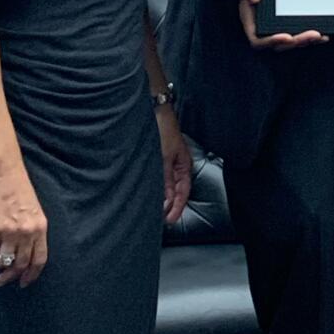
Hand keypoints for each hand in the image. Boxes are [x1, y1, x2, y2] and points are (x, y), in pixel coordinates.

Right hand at [0, 162, 47, 287]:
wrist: (3, 172)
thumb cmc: (17, 188)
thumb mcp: (33, 209)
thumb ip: (30, 230)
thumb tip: (21, 250)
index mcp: (40, 227)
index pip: (39, 258)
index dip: (32, 274)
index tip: (25, 282)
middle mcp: (27, 232)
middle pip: (21, 264)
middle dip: (12, 276)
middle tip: (4, 281)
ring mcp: (10, 231)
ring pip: (4, 261)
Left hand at [157, 108, 191, 225]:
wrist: (154, 112)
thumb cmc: (162, 130)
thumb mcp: (163, 158)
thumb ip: (165, 179)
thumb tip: (166, 200)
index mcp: (184, 166)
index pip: (183, 192)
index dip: (177, 207)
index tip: (170, 220)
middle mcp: (177, 166)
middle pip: (176, 191)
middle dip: (170, 206)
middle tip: (161, 220)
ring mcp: (168, 163)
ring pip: (167, 186)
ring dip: (162, 198)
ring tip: (155, 211)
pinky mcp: (158, 160)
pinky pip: (159, 179)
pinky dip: (156, 189)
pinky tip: (150, 194)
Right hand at [239, 0, 327, 51]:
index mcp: (253, 26)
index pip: (259, 41)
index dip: (272, 41)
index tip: (286, 37)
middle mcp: (266, 33)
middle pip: (281, 45)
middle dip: (297, 41)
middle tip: (312, 35)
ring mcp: (279, 32)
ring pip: (293, 43)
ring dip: (307, 41)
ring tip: (319, 35)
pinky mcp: (291, 29)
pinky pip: (301, 37)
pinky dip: (312, 39)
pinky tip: (324, 35)